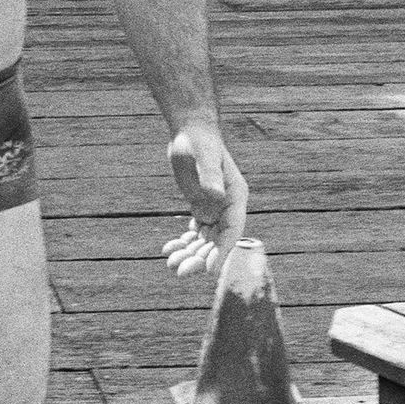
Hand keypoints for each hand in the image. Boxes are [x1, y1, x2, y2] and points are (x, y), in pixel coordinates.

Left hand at [160, 124, 247, 276]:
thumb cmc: (200, 141)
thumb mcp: (204, 157)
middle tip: (180, 272)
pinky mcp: (200, 206)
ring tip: (171, 265)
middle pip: (216, 241)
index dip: (222, 252)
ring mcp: (214, 208)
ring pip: (204, 239)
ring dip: (190, 253)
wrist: (190, 132)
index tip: (209, 270)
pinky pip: (194, 231)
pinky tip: (169, 249)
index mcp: (235, 197)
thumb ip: (209, 177)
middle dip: (200, 258)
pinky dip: (183, 241)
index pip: (232, 231)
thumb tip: (214, 196)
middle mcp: (227, 207)